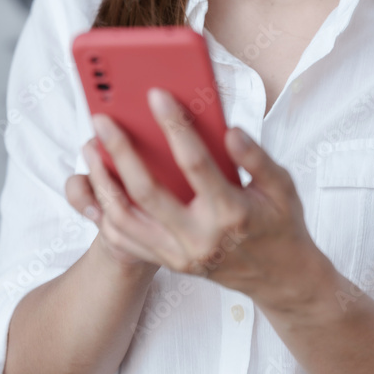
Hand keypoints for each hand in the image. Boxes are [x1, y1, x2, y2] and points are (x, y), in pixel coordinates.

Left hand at [68, 87, 321, 306]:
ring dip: (103, 181)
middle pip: (147, 191)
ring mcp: (180, 255)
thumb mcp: (282, 186)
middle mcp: (200, 238)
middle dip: (120, 151)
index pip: (195, 163)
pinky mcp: (169, 264)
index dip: (174, 126)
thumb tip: (230, 132)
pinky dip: (105, 211)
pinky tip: (98, 183)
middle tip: (101, 119)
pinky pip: (126, 240)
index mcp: (231, 212)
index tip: (156, 95)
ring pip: (126, 219)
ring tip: (91, 148)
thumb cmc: (281, 224)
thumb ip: (257, 158)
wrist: (280, 279)